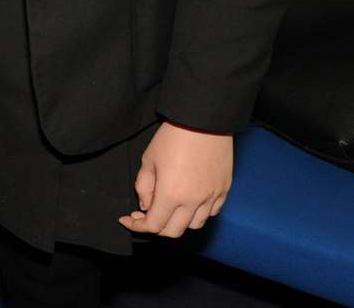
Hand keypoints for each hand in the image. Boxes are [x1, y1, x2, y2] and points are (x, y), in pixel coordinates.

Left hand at [119, 121, 233, 237]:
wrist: (204, 121)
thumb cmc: (174, 136)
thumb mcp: (149, 159)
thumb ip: (144, 187)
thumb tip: (146, 206)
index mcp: (171, 194)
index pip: (153, 225)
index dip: (138, 226)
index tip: (129, 219)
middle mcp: (193, 201)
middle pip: (174, 231)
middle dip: (157, 227)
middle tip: (146, 215)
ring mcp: (211, 197)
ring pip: (195, 225)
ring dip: (179, 222)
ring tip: (170, 208)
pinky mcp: (224, 189)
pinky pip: (212, 212)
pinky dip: (199, 213)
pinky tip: (190, 202)